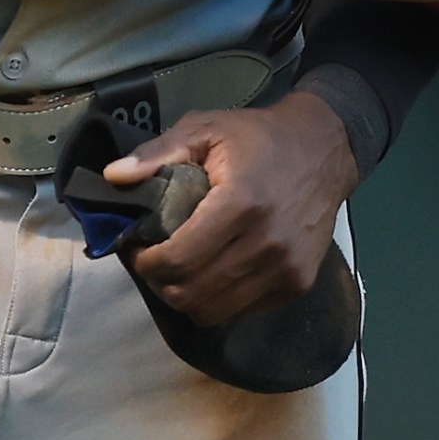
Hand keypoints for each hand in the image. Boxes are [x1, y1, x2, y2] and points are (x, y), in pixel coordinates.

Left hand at [107, 94, 358, 326]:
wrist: (325, 149)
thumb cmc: (259, 137)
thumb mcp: (207, 128)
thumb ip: (158, 153)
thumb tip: (113, 176)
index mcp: (241, 203)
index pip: (178, 261)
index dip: (146, 263)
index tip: (138, 248)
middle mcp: (266, 244)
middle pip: (190, 294)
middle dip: (160, 282)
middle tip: (154, 260)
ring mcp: (286, 269)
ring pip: (213, 312)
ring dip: (186, 296)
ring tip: (180, 270)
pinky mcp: (298, 284)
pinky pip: (242, 311)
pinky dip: (218, 299)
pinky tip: (213, 272)